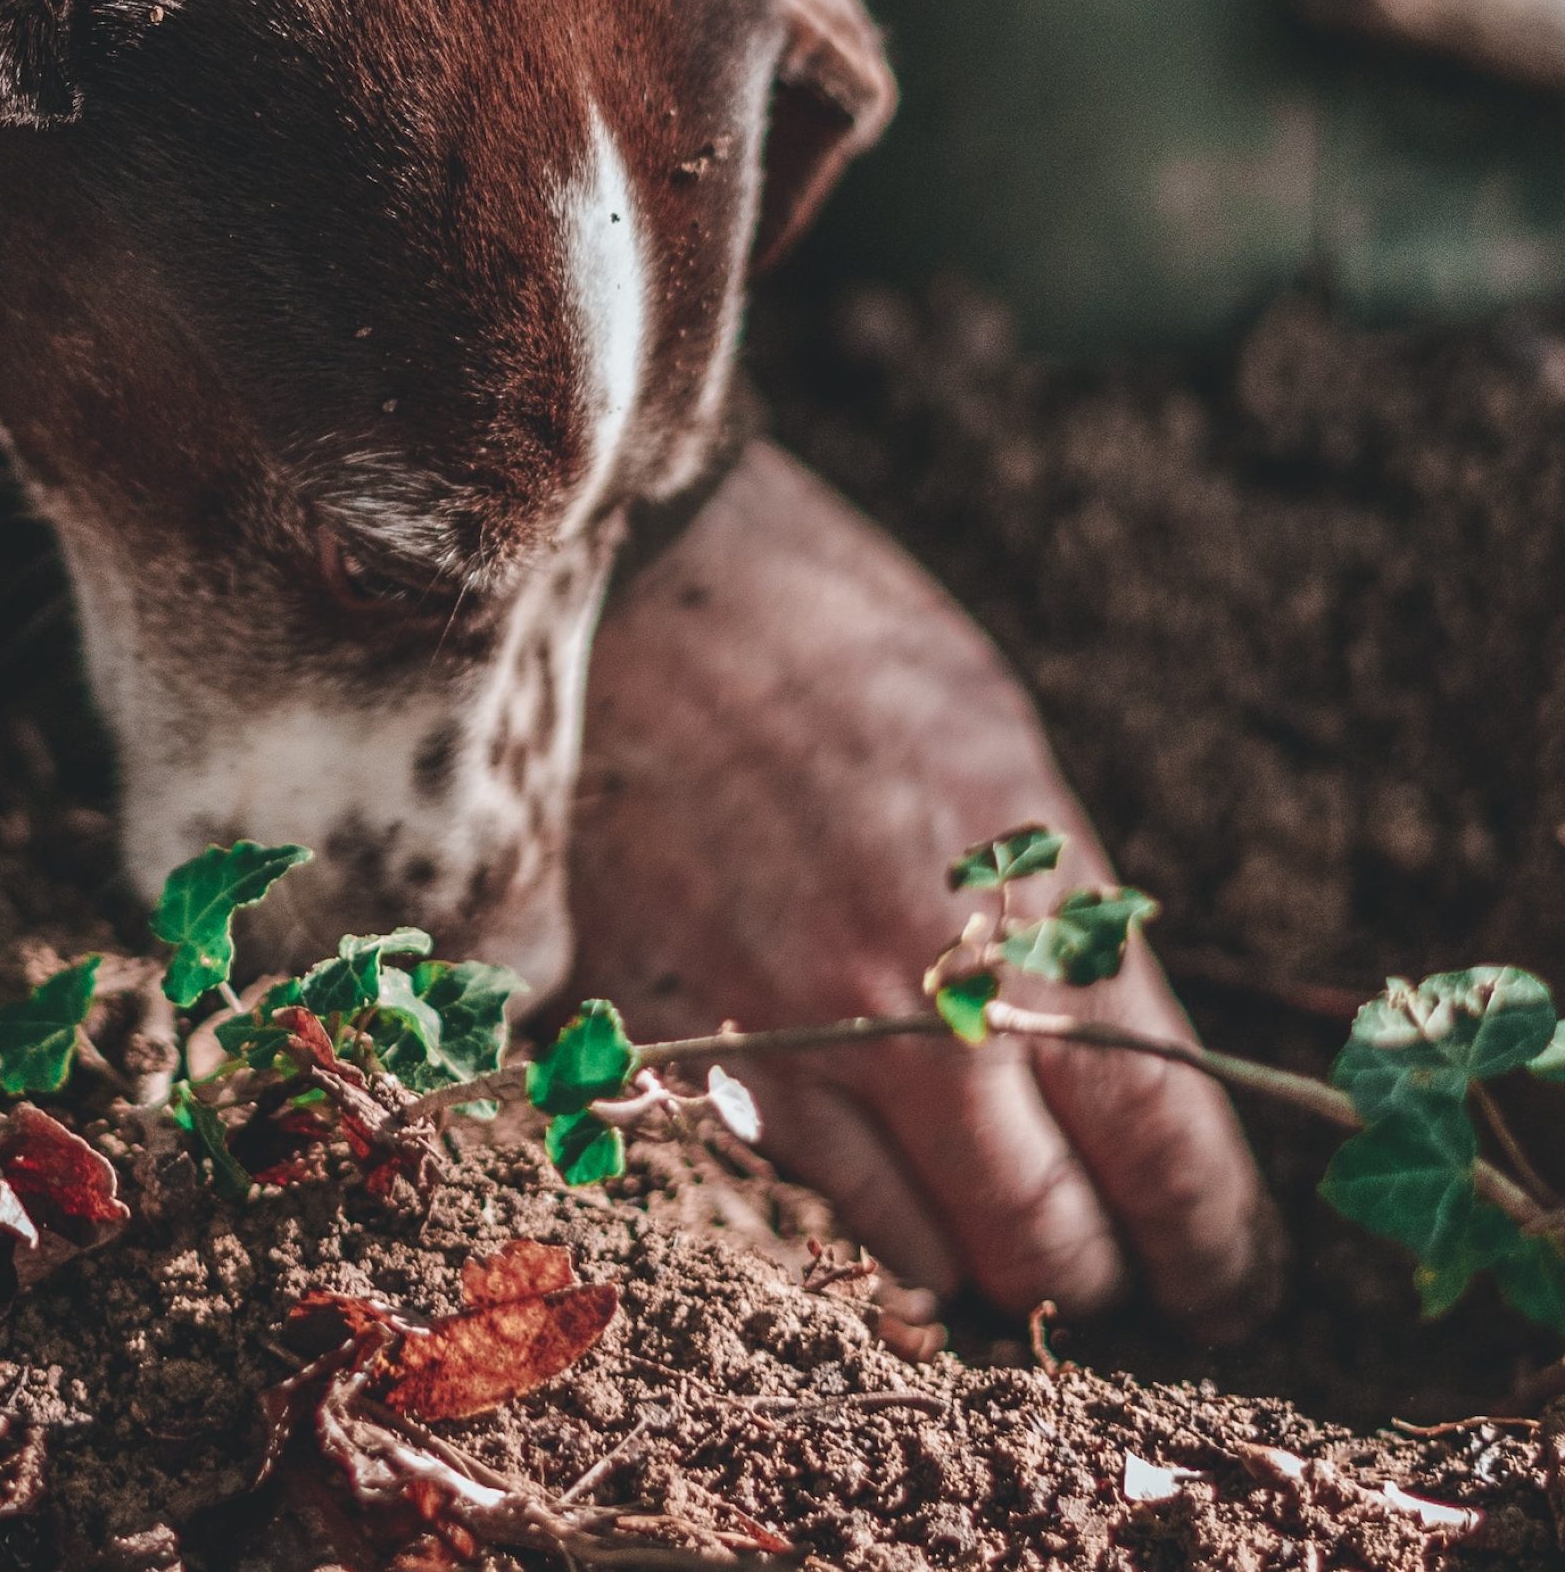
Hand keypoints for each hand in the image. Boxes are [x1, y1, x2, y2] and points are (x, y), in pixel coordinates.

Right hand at [576, 442, 1273, 1328]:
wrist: (631, 579)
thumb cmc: (831, 632)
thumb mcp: (998, 751)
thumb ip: (1056, 918)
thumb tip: (1107, 1054)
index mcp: (1034, 915)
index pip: (1168, 1159)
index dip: (1215, 1247)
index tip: (1222, 1273)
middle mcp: (923, 1006)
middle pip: (1050, 1245)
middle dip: (1100, 1271)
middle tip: (1111, 1260)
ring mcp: (792, 1037)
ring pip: (921, 1256)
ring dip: (971, 1255)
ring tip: (983, 1218)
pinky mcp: (680, 1043)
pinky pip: (793, 1192)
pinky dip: (848, 1201)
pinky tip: (865, 1151)